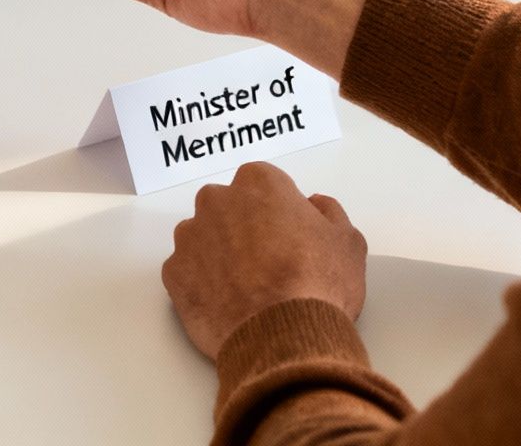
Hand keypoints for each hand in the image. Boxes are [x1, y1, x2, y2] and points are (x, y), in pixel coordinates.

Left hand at [163, 163, 368, 359]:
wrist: (283, 337)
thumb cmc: (318, 283)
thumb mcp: (347, 242)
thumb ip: (328, 213)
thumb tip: (313, 205)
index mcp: (258, 182)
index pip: (265, 185)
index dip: (279, 212)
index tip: (290, 237)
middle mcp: (217, 201)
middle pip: (229, 207)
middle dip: (244, 227)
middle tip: (268, 263)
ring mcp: (190, 236)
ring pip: (204, 236)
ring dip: (219, 253)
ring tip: (246, 288)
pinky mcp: (173, 273)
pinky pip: (187, 270)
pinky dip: (202, 283)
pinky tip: (226, 303)